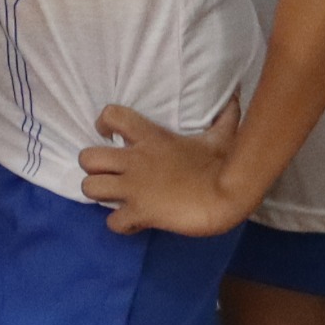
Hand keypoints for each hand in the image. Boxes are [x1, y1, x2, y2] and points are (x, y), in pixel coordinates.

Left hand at [81, 99, 247, 237]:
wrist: (227, 196)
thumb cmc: (223, 164)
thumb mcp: (221, 136)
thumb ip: (223, 118)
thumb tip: (236, 99)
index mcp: (151, 137)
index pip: (112, 115)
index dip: (104, 124)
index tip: (109, 134)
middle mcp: (135, 160)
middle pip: (87, 157)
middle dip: (93, 167)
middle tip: (108, 173)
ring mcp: (134, 187)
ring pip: (89, 188)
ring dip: (99, 194)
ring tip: (113, 198)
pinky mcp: (140, 212)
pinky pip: (113, 222)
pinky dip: (120, 225)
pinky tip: (132, 223)